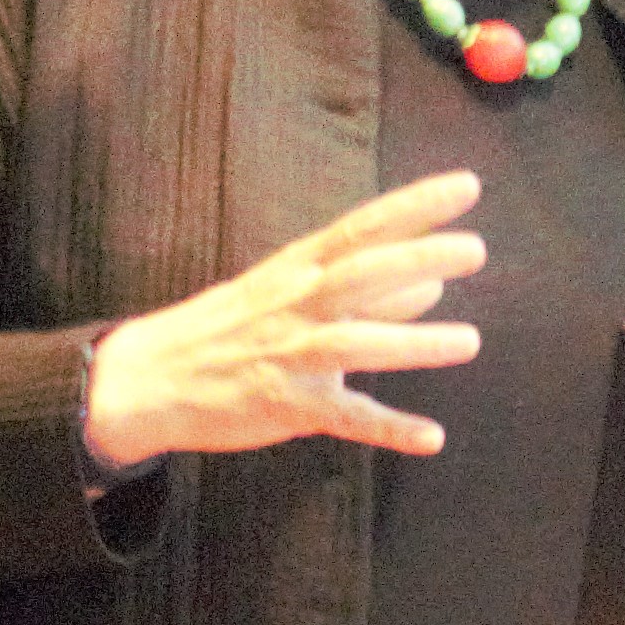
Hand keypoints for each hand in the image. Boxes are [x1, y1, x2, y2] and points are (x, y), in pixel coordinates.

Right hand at [81, 170, 486, 470]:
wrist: (150, 378)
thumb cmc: (226, 328)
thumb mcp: (285, 291)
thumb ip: (359, 288)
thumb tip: (431, 283)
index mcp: (297, 269)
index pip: (362, 227)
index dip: (415, 206)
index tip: (465, 187)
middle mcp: (296, 306)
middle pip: (362, 275)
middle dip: (418, 259)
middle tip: (474, 249)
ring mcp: (291, 357)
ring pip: (357, 345)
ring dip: (413, 343)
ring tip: (470, 341)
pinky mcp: (288, 407)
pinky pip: (346, 419)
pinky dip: (390, 428)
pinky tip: (432, 437)